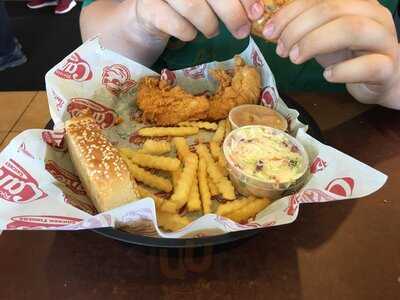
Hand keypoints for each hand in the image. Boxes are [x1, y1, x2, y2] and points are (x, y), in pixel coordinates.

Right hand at [132, 0, 264, 40]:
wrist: (149, 14)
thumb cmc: (186, 2)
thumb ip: (232, 0)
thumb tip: (257, 10)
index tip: (257, 12)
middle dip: (232, 14)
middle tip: (242, 31)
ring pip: (193, 6)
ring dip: (209, 25)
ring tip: (212, 31)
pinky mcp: (148, 8)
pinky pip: (176, 24)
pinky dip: (188, 34)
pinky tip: (190, 34)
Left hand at [262, 0, 399, 106]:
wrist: (383, 80)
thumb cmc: (351, 56)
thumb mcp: (325, 37)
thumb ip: (304, 30)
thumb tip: (272, 29)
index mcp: (356, 4)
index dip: (289, 13)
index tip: (269, 31)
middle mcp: (374, 16)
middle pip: (333, 10)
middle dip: (298, 29)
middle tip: (280, 49)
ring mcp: (385, 41)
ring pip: (353, 29)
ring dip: (316, 42)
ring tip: (295, 59)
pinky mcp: (388, 68)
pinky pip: (369, 65)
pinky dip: (344, 70)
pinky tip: (328, 76)